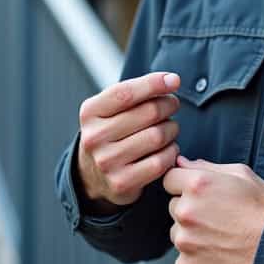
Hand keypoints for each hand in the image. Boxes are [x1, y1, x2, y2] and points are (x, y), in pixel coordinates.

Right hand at [76, 71, 181, 209]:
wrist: (94, 175)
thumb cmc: (113, 131)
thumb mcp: (112, 109)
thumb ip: (137, 91)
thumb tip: (172, 80)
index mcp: (90, 112)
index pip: (126, 93)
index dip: (154, 83)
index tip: (174, 80)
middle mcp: (94, 137)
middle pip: (148, 113)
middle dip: (168, 105)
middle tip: (172, 105)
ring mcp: (106, 162)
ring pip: (157, 136)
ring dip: (172, 129)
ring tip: (169, 128)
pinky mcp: (121, 182)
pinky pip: (160, 162)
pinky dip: (171, 152)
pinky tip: (168, 149)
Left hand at [163, 156, 263, 263]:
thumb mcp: (243, 176)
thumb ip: (208, 167)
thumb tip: (183, 163)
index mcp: (197, 185)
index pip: (169, 178)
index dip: (184, 183)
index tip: (199, 192)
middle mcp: (186, 211)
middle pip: (173, 206)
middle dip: (189, 208)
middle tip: (217, 215)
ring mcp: (185, 240)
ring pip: (177, 232)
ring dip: (191, 232)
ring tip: (219, 234)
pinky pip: (182, 256)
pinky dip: (196, 255)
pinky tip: (218, 250)